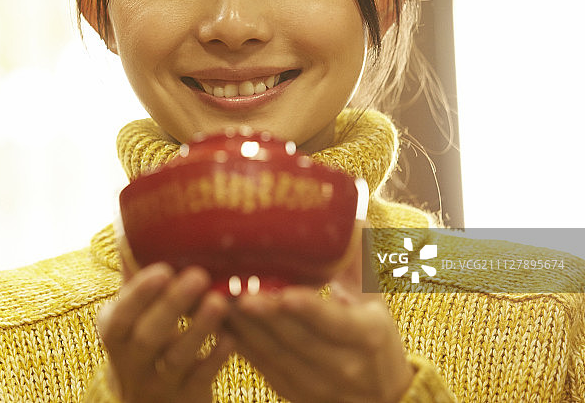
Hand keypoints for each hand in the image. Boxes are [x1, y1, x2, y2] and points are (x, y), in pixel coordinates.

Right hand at [98, 263, 233, 402]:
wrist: (149, 400)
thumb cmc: (144, 338)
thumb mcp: (132, 312)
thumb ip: (134, 275)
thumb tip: (134, 223)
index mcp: (114, 333)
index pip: (120, 315)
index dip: (139, 294)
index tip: (163, 269)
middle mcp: (131, 362)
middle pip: (148, 336)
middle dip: (172, 305)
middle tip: (199, 275)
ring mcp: (158, 384)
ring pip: (177, 359)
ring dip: (199, 328)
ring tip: (219, 301)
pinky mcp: (185, 398)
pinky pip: (201, 380)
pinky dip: (215, 358)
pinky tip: (231, 336)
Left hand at [226, 228, 413, 402]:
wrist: (383, 397)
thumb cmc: (376, 339)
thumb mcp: (375, 301)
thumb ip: (361, 259)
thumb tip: (353, 215)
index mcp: (366, 336)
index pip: (334, 322)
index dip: (308, 308)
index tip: (285, 292)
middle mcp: (342, 364)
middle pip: (295, 338)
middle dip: (262, 313)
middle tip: (233, 287)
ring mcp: (314, 383)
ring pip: (272, 353)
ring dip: (242, 327)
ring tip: (216, 298)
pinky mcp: (291, 391)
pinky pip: (259, 365)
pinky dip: (237, 342)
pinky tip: (217, 319)